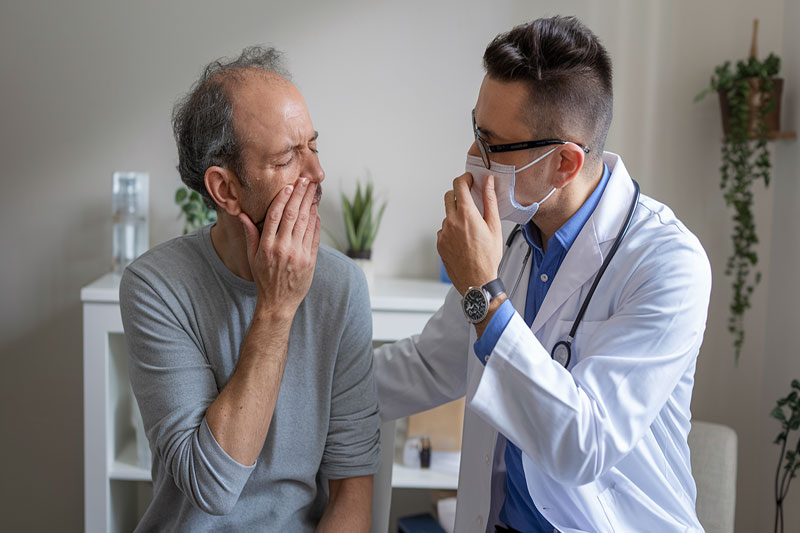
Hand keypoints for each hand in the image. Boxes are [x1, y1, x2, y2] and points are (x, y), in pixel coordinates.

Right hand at [239, 178, 320, 317]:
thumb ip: (250, 234)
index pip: (275, 216)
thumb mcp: (252, 257)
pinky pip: (314, 236)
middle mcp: (282, 248)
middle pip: (292, 215)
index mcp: (266, 246)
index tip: (289, 185)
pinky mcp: (310, 260)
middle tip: (306, 181)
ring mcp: (298, 254)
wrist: (278, 302)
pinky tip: (316, 210)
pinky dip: (316, 221)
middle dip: (300, 195)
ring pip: (305, 223)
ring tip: (313, 190)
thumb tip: (242, 214)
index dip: (283, 198)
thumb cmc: (264, 278)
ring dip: (310, 204)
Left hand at [437, 173, 502, 294]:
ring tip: (471, 229)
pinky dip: (452, 229)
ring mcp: (443, 232)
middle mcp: (451, 221)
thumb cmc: (488, 257)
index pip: (458, 185)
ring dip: (456, 215)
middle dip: (458, 194)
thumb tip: (488, 183)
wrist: (476, 281)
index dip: (464, 179)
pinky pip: (444, 229)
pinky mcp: (439, 243)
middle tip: (470, 200)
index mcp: (466, 214)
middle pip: (448, 196)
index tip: (469, 180)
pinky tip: (464, 240)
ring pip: (447, 214)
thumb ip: (489, 201)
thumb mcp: (494, 226)